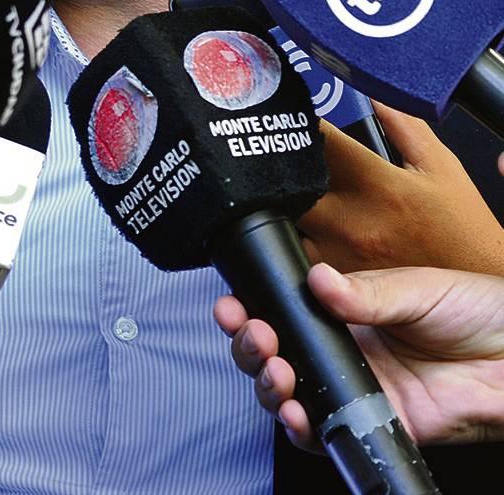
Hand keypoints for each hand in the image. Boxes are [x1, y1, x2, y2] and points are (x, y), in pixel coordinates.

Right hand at [214, 261, 503, 448]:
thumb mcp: (418, 289)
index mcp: (349, 309)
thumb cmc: (479, 311)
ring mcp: (362, 388)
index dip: (252, 306)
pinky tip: (294, 411)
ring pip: (294, 394)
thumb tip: (318, 279)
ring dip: (269, 384)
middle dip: (250, 346)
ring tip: (274, 368)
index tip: (232, 301)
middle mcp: (348, 349)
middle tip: (253, 333)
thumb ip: (367, 293)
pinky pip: (331, 432)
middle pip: (278, 353)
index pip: (287, 308)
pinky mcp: (382, 423)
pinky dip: (303, 426)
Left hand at [297, 101, 503, 274]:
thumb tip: (374, 92)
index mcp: (376, 185)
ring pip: (281, 222)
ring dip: (277, 202)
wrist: (478, 284)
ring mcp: (338, 259)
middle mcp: (351, 223)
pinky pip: (293, 257)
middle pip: (285, 183)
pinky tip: (295, 225)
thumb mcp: (439, 166)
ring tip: (282, 189)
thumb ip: (403, 124)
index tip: (289, 113)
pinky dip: (288, 237)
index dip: (296, 122)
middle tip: (277, 154)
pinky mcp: (334, 285)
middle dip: (278, 164)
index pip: (316, 140)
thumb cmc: (461, 227)